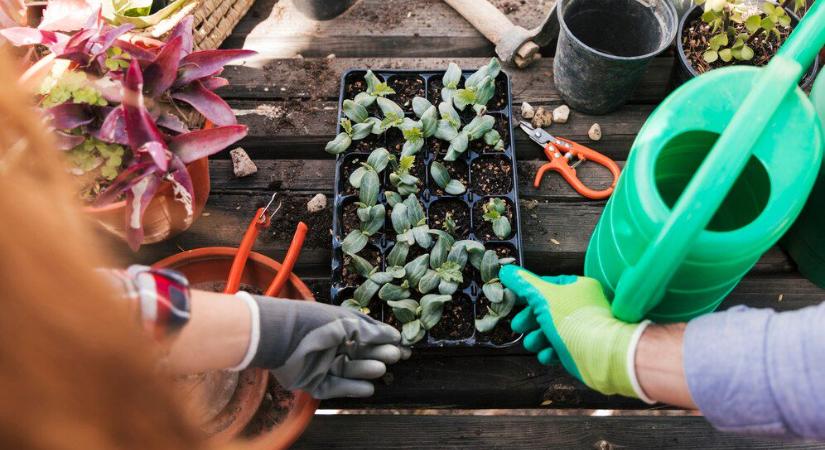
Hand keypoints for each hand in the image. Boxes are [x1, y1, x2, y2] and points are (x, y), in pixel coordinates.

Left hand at [243, 293, 410, 398]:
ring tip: (380, 369)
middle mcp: (330, 345)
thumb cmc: (315, 323)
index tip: (403, 345)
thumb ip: (371, 331)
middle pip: (359, 353)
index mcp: (337, 327)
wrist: (281, 338)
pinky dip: (352, 388)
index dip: (384, 340)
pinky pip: (336, 387)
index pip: (366, 335)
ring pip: (349, 370)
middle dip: (378, 354)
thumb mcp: (347, 322)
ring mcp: (322, 364)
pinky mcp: (314, 382)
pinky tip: (368, 388)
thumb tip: (395, 336)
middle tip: (396, 356)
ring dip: (366, 369)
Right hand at [499, 265, 651, 400]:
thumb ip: (523, 284)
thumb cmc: (573, 320)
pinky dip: (551, 351)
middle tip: (518, 327)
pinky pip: (562, 347)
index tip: (515, 303)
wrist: (599, 354)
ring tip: (533, 344)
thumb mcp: (543, 297)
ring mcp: (584, 327)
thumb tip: (506, 270)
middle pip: (548, 310)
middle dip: (530, 321)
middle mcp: (584, 305)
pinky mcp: (583, 348)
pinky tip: (546, 355)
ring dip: (538, 338)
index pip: (548, 286)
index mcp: (579, 287)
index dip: (529, 295)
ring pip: (553, 330)